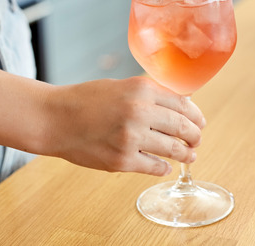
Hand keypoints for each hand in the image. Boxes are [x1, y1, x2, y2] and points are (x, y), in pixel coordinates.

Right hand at [42, 77, 204, 175]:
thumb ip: (148, 94)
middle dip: (195, 136)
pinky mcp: (122, 160)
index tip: (200, 122)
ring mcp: (131, 138)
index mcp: (141, 89)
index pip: (183, 104)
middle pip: (182, 127)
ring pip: (173, 149)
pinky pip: (154, 166)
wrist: (54, 118)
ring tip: (190, 156)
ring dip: (185, 154)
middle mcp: (139, 112)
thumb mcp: (120, 86)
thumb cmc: (85, 100)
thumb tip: (180, 103)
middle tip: (197, 140)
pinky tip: (165, 166)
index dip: (196, 115)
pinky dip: (163, 167)